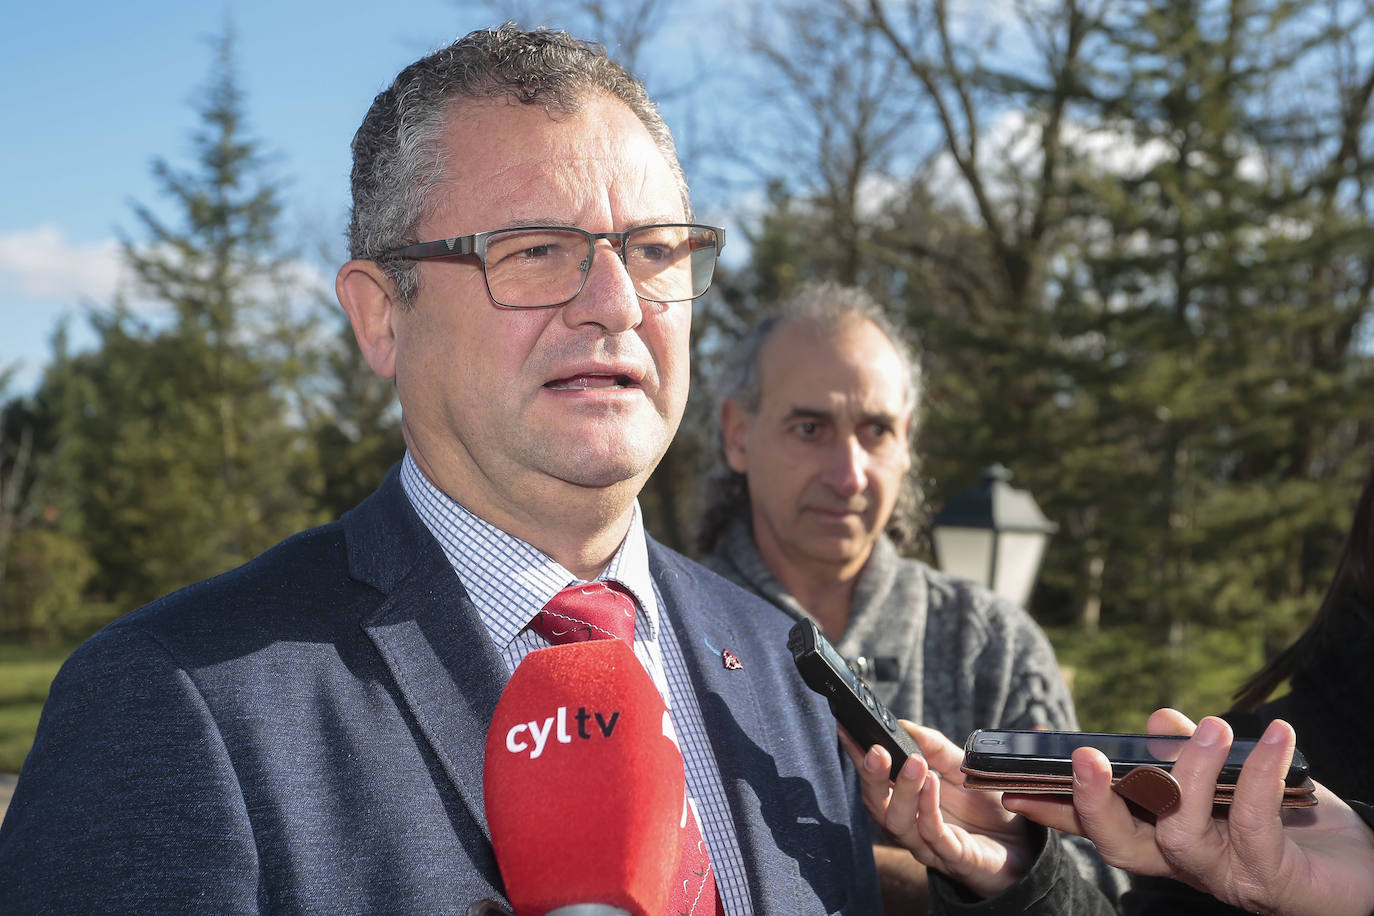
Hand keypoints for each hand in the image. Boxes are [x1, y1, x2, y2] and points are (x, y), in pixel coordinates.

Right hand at [841, 721, 1034, 897]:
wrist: (1023, 845)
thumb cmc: (986, 807)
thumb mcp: (962, 767)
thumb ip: (934, 747)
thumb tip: (903, 724)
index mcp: (906, 799)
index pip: (874, 775)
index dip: (856, 753)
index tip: (846, 728)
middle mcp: (909, 823)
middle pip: (877, 804)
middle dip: (872, 776)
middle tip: (877, 750)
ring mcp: (929, 843)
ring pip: (899, 823)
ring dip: (903, 791)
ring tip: (913, 762)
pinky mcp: (954, 858)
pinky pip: (934, 836)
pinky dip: (928, 809)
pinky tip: (932, 784)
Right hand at [1003, 709, 1373, 915]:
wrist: (1373, 873)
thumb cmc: (1306, 828)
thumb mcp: (1243, 780)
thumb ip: (1196, 755)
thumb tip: (1158, 723)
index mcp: (1173, 841)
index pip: (1104, 827)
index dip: (1058, 809)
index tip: (1012, 787)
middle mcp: (1191, 865)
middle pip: (1122, 846)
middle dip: (1095, 803)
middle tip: (1083, 758)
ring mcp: (1229, 875)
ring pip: (1179, 834)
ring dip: (1185, 777)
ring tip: (1206, 728)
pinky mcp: (1274, 879)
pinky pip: (1254, 823)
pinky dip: (1259, 774)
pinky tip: (1275, 737)